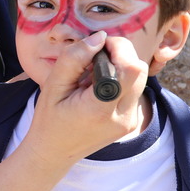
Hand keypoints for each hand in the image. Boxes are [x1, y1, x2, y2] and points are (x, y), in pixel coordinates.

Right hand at [27, 31, 147, 164]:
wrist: (54, 152)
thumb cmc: (49, 119)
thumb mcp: (53, 85)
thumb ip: (75, 58)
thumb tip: (99, 38)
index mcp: (100, 109)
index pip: (129, 68)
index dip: (117, 48)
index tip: (95, 48)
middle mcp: (122, 117)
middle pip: (139, 70)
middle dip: (121, 54)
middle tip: (95, 58)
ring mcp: (129, 121)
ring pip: (140, 78)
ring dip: (122, 65)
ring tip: (95, 73)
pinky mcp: (131, 121)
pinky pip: (135, 89)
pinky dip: (122, 79)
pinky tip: (100, 86)